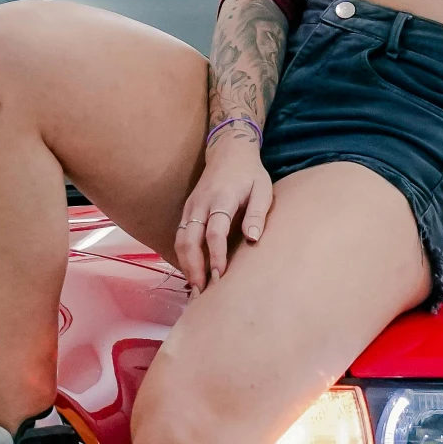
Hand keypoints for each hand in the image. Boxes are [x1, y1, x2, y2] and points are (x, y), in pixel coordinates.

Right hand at [174, 132, 272, 288]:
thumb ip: (256, 214)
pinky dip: (183, 257)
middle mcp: (200, 205)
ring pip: (180, 240)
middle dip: (194, 267)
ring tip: (195, 289)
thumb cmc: (250, 175)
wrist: (228, 152)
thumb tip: (252, 239)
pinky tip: (192, 273)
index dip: (215, 255)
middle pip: (189, 240)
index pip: (214, 232)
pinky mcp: (186, 212)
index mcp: (221, 199)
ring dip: (186, 265)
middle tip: (202, 291)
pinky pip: (180, 237)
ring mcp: (190, 208)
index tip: (220, 276)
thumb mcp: (262, 190)